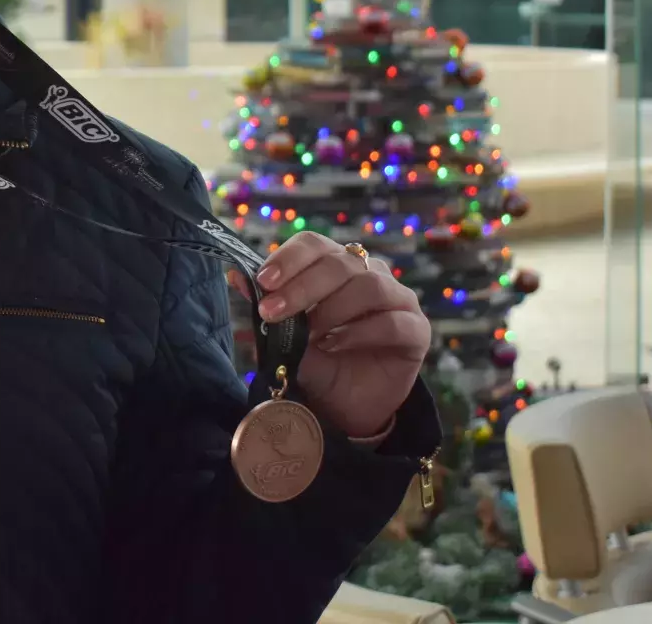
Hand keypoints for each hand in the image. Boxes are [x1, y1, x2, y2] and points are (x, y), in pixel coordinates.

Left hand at [225, 231, 429, 438]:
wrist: (346, 406)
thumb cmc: (318, 362)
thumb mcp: (285, 336)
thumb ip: (268, 307)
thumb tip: (234, 275)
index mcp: (336, 266)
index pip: (315, 245)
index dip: (290, 258)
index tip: (264, 281)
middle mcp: (370, 274)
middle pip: (340, 262)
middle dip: (302, 287)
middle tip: (273, 312)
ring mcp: (398, 300)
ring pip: (370, 286)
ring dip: (332, 309)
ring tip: (309, 335)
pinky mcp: (417, 331)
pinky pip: (392, 322)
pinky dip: (358, 333)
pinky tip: (334, 346)